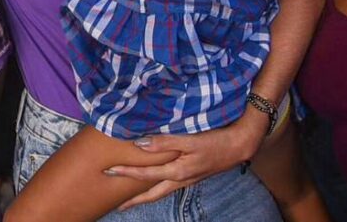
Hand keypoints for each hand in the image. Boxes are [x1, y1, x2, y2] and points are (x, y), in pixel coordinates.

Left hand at [110, 106, 264, 209]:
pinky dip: (158, 187)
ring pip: (161, 192)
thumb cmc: (215, 141)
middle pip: (152, 194)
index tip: (108, 172)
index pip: (145, 175)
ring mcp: (187, 180)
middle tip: (117, 206)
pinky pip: (170, 185)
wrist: (239, 146)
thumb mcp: (189, 139)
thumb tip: (140, 144)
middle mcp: (180, 180)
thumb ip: (164, 142)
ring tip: (132, 199)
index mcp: (176, 172)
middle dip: (134, 200)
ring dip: (145, 196)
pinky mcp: (193, 175)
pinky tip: (157, 183)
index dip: (125, 173)